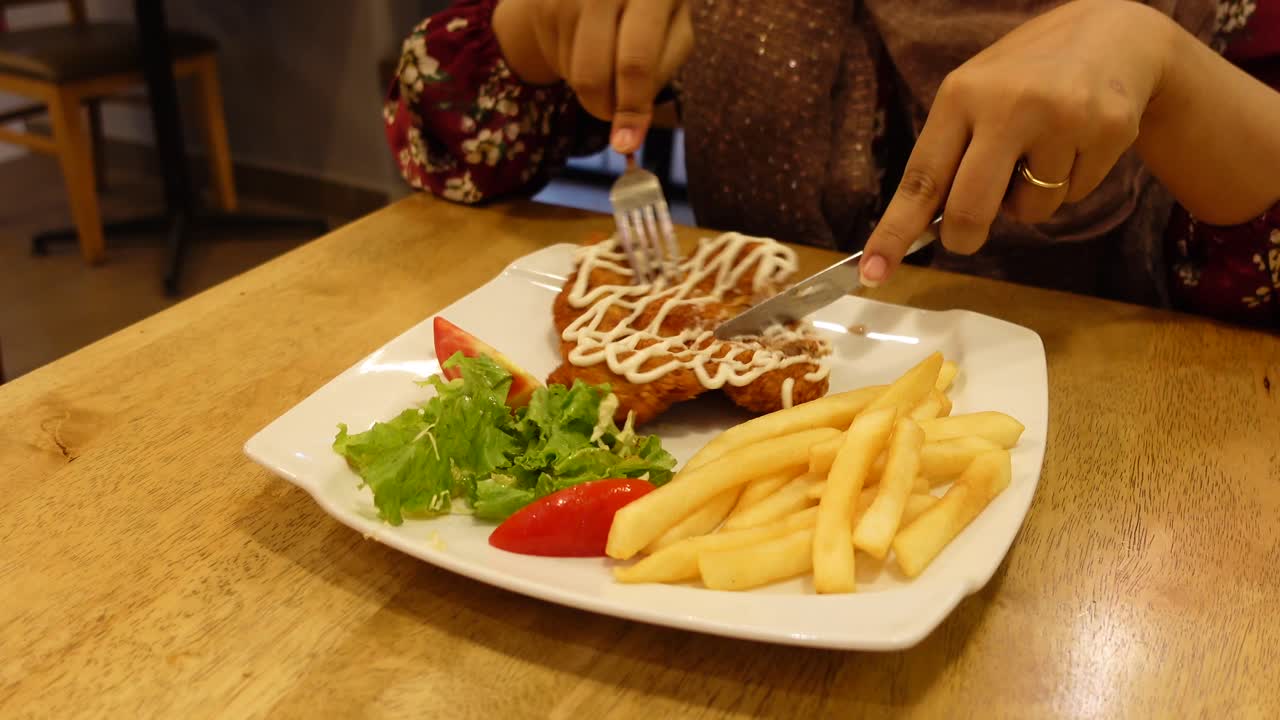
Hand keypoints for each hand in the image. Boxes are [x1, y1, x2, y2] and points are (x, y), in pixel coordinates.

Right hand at [493, 0, 692, 153]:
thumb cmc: (652, 13)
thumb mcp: (674, 35)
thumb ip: (658, 78)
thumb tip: (628, 138)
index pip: (636, 62)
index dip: (631, 108)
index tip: (626, 144)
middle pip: (592, 75)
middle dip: (604, 108)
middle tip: (615, 115)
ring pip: (574, 74)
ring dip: (593, 86)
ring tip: (609, 55)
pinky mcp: (543, 2)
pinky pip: (557, 60)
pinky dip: (574, 66)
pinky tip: (587, 42)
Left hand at [858, 0, 1178, 286]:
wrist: (1112, 33)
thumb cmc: (1025, 77)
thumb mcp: (974, 95)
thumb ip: (950, 154)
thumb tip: (922, 227)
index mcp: (961, 96)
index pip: (921, 179)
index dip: (894, 232)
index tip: (873, 272)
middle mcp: (1009, 105)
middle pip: (971, 210)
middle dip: (963, 236)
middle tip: (965, 236)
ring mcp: (1062, 118)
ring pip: (1030, 211)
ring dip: (1029, 199)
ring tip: (1042, 150)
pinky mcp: (1108, 131)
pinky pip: (1072, 197)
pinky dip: (1069, 184)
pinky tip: (1075, 142)